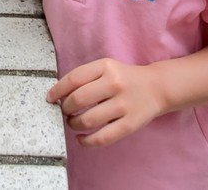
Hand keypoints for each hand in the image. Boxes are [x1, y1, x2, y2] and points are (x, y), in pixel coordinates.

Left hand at [46, 58, 164, 146]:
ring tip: (73, 122)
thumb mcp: (105, 68)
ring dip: (73, 124)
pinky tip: (81, 139)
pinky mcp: (131, 124)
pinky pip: (103, 137)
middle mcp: (114, 84)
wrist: (157, 87)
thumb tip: (57, 94)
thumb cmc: (123, 78)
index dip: (57, 90)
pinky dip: (87, 141)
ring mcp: (124, 105)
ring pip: (88, 120)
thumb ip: (84, 77)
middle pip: (78, 99)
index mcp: (105, 67)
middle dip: (65, 108)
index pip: (73, 79)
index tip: (50, 98)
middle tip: (64, 111)